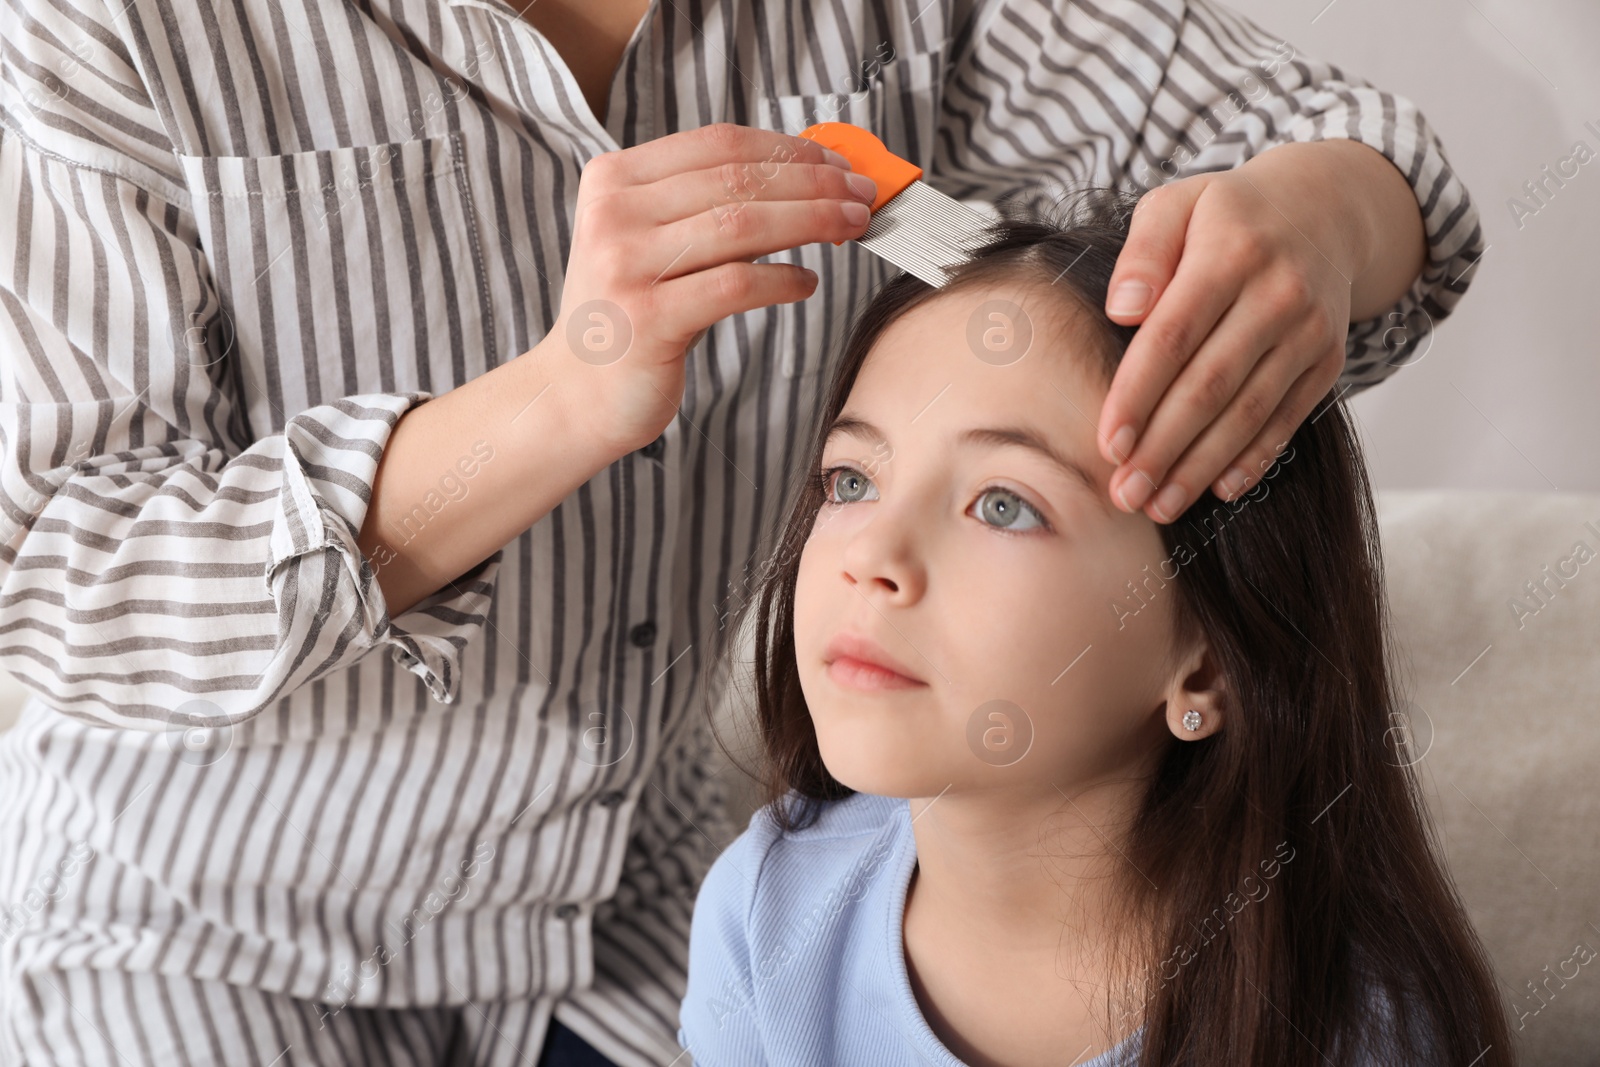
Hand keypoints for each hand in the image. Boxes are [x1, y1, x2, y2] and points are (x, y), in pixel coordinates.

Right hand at [546, 122, 875, 456]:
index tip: (837, 163)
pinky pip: (737, 286)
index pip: (717, 144)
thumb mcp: (652, 242)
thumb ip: (706, 206)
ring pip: (743, 225)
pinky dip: (784, 280)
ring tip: (853, 227)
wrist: (578, 394)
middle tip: (862, 194)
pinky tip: (807, 283)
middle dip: (814, 183)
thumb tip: (806, 177)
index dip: (788, 148)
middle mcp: (614, 215)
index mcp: (613, 180)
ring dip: (812, 221)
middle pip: (737, 180)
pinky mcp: (650, 320)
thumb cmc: (630, 316)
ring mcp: (626, 267)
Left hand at [1094, 141, 1396, 522]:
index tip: (1107, 443)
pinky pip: (1288, 418)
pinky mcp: (1328, 360)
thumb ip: (1143, 251)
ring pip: (1249, 411)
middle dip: (1164, 447)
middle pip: (1211, 385)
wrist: (1326, 209)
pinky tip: (1217, 489)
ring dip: (1201, 466)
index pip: (1174, 336)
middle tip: (1123, 493)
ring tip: (1157, 505)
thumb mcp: (1176, 204)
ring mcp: (1309, 331)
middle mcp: (1278, 294)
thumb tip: (1121, 309)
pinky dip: (1254, 458)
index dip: (1139, 394)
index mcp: (1230, 253)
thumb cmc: (1226, 215)